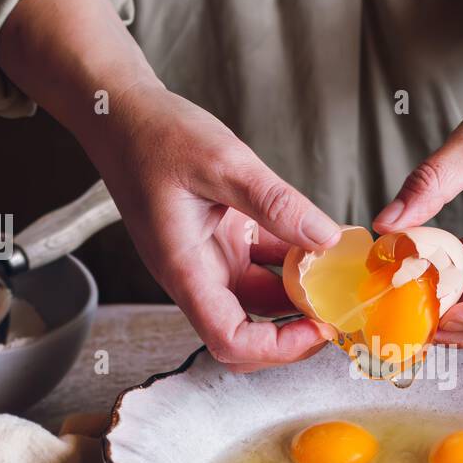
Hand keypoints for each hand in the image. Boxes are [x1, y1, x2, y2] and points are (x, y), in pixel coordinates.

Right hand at [0, 0, 339, 369]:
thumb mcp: (224, 162)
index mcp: (185, 269)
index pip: (229, 340)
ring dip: (298, 295)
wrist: (124, 114)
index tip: (317, 328)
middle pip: (247, 331)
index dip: (276, 348)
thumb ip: (275, 204)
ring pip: (261, 299)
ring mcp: (209, 259)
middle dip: (293, 331)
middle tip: (337, 310)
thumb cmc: (156, 135)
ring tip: (338, 275)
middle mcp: (196, 274)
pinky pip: (262, 266)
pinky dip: (293, 261)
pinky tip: (321, 242)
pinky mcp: (221, 240)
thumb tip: (326, 238)